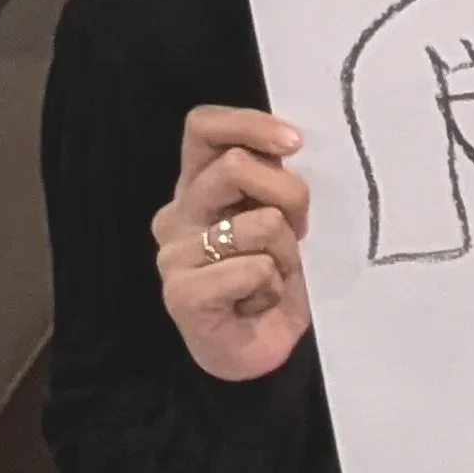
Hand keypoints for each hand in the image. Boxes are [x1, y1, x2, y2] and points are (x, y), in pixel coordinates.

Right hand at [153, 107, 311, 381]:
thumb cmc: (275, 278)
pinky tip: (258, 304)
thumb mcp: (281, 215)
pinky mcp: (181, 293)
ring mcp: (174, 255)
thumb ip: (272, 178)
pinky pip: (255, 268)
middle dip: (290, 196)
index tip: (294, 143)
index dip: (249, 124)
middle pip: (235, 167)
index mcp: (197, 186)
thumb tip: (291, 141)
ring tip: (273, 277)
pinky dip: (274, 287)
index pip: (203, 128)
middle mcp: (178, 214)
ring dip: (286, 253)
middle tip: (299, 231)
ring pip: (259, 222)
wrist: (259, 348)